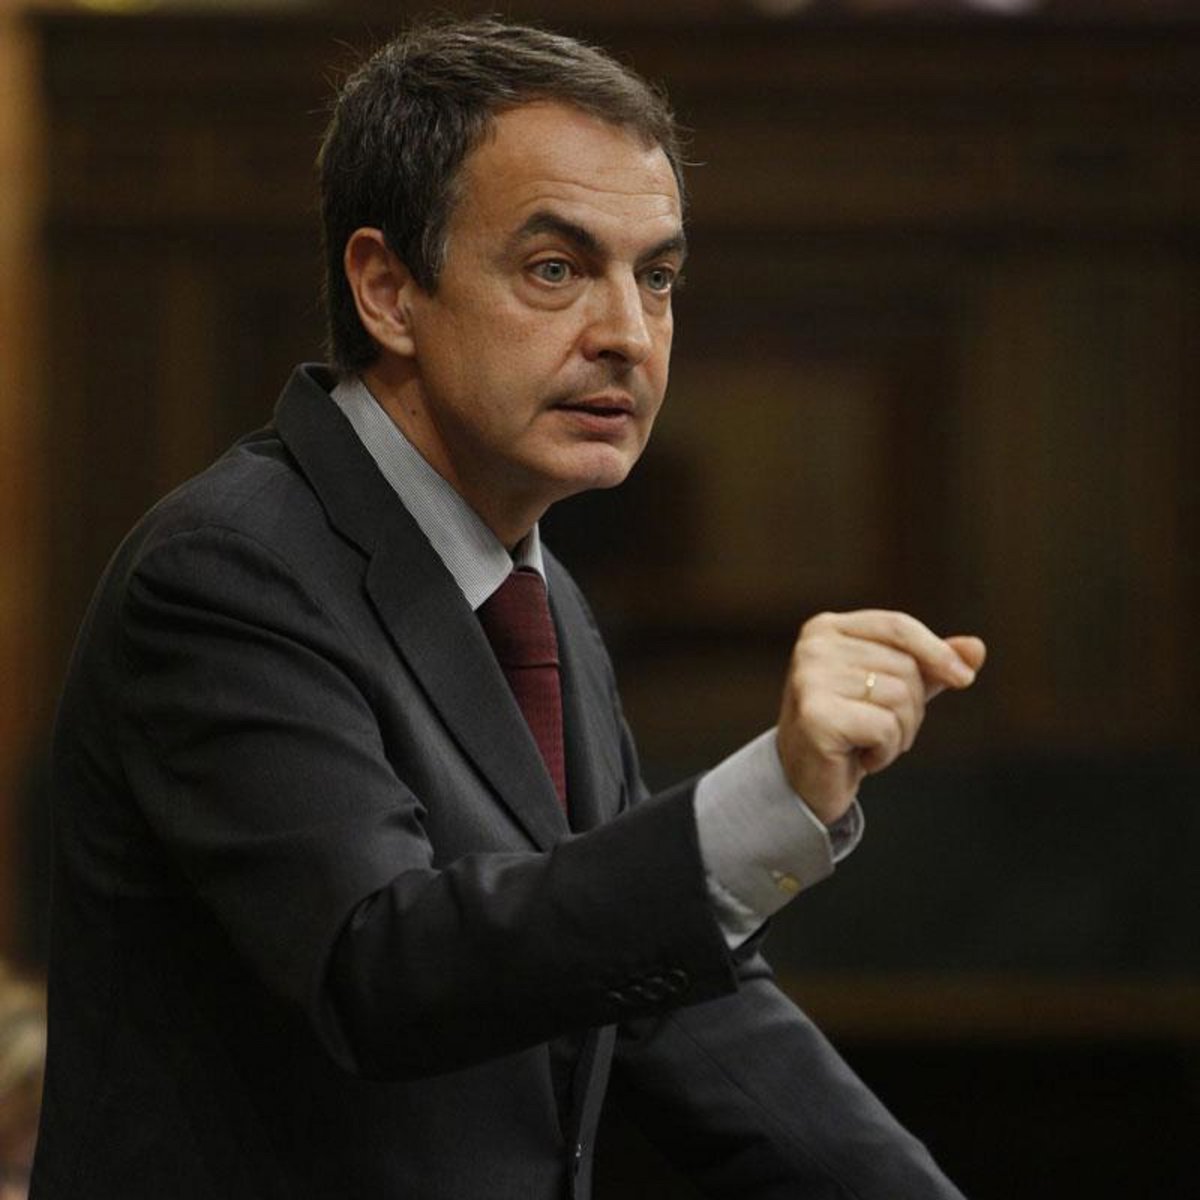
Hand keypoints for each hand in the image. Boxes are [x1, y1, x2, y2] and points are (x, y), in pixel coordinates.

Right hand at [775, 610, 985, 825]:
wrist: (807, 781)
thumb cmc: (851, 729)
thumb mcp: (893, 690)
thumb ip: (930, 666)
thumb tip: (976, 648)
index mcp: (827, 629)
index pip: (897, 626)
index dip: (937, 651)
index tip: (964, 679)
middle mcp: (814, 647)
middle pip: (904, 666)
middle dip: (910, 707)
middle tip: (880, 729)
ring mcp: (810, 679)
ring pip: (899, 698)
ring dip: (899, 733)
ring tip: (868, 743)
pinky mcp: (816, 715)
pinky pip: (885, 727)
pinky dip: (885, 751)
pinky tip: (859, 757)